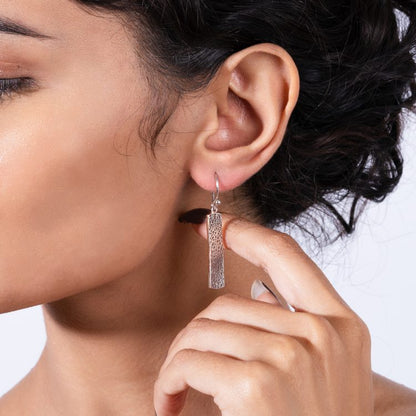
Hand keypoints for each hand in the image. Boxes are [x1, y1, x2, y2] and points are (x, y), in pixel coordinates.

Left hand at [153, 213, 373, 415]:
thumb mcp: (324, 375)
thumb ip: (295, 327)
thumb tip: (261, 290)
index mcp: (342, 325)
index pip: (287, 255)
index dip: (247, 233)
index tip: (215, 224)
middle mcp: (320, 335)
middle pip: (227, 303)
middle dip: (195, 333)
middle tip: (184, 367)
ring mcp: (291, 357)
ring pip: (203, 329)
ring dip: (179, 360)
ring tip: (178, 391)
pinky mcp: (256, 386)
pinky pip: (189, 360)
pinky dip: (168, 380)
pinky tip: (170, 406)